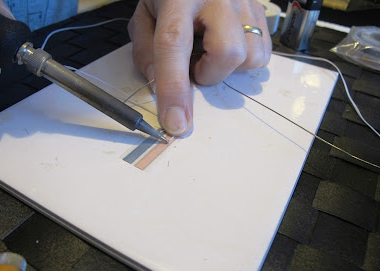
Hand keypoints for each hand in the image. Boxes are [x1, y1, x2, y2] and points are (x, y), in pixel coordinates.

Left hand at [128, 0, 271, 135]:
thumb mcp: (143, 15)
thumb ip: (145, 51)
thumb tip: (161, 88)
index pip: (174, 44)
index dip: (174, 88)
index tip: (176, 122)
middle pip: (228, 52)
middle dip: (210, 74)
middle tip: (195, 66)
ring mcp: (244, 0)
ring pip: (252, 55)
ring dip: (228, 68)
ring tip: (211, 53)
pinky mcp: (260, 8)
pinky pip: (264, 50)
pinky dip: (246, 60)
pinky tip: (226, 47)